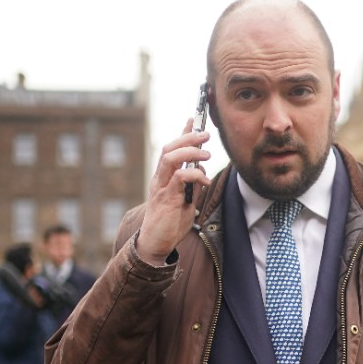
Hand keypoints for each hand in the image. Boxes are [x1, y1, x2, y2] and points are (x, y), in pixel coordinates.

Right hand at [135, 119, 211, 264]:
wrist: (155, 244)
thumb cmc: (169, 224)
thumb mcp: (185, 202)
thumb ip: (191, 187)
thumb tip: (201, 172)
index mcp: (162, 178)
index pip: (170, 149)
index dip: (182, 133)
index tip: (193, 119)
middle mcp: (159, 179)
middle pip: (168, 148)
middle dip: (187, 137)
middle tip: (205, 134)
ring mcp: (161, 188)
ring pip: (170, 158)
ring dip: (190, 152)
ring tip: (207, 154)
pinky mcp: (166, 198)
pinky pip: (179, 178)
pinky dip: (194, 174)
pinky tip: (205, 179)